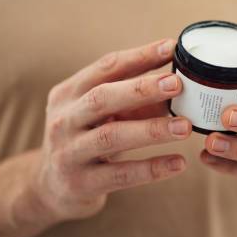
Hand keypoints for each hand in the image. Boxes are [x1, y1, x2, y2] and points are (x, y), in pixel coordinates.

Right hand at [31, 39, 191, 220]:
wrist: (50, 189)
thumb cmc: (86, 141)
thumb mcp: (101, 116)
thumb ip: (134, 101)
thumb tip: (180, 85)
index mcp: (69, 93)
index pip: (105, 68)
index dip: (139, 57)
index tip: (171, 47)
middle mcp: (64, 119)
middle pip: (102, 97)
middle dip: (142, 89)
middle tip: (177, 84)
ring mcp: (68, 152)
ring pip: (111, 136)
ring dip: (151, 130)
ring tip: (185, 126)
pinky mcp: (80, 184)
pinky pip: (121, 175)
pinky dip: (152, 168)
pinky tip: (179, 163)